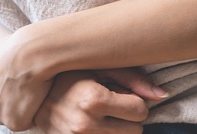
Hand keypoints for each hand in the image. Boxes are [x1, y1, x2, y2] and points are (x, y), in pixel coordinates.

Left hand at [0, 31, 52, 131]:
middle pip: (3, 110)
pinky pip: (28, 122)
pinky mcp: (14, 123)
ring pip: (15, 116)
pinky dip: (35, 112)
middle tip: (30, 86)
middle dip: (15, 102)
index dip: (9, 90)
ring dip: (25, 107)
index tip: (19, 81)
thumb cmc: (16, 48)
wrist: (29, 53)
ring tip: (36, 90)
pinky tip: (40, 96)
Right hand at [35, 68, 167, 133]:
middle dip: (129, 119)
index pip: (140, 110)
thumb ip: (134, 79)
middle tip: (115, 107)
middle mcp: (84, 124)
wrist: (32, 97)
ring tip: (104, 117)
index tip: (124, 97)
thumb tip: (164, 95)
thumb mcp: (100, 69)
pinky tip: (98, 126)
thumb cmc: (70, 77)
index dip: (135, 103)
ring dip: (119, 130)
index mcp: (93, 99)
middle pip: (135, 131)